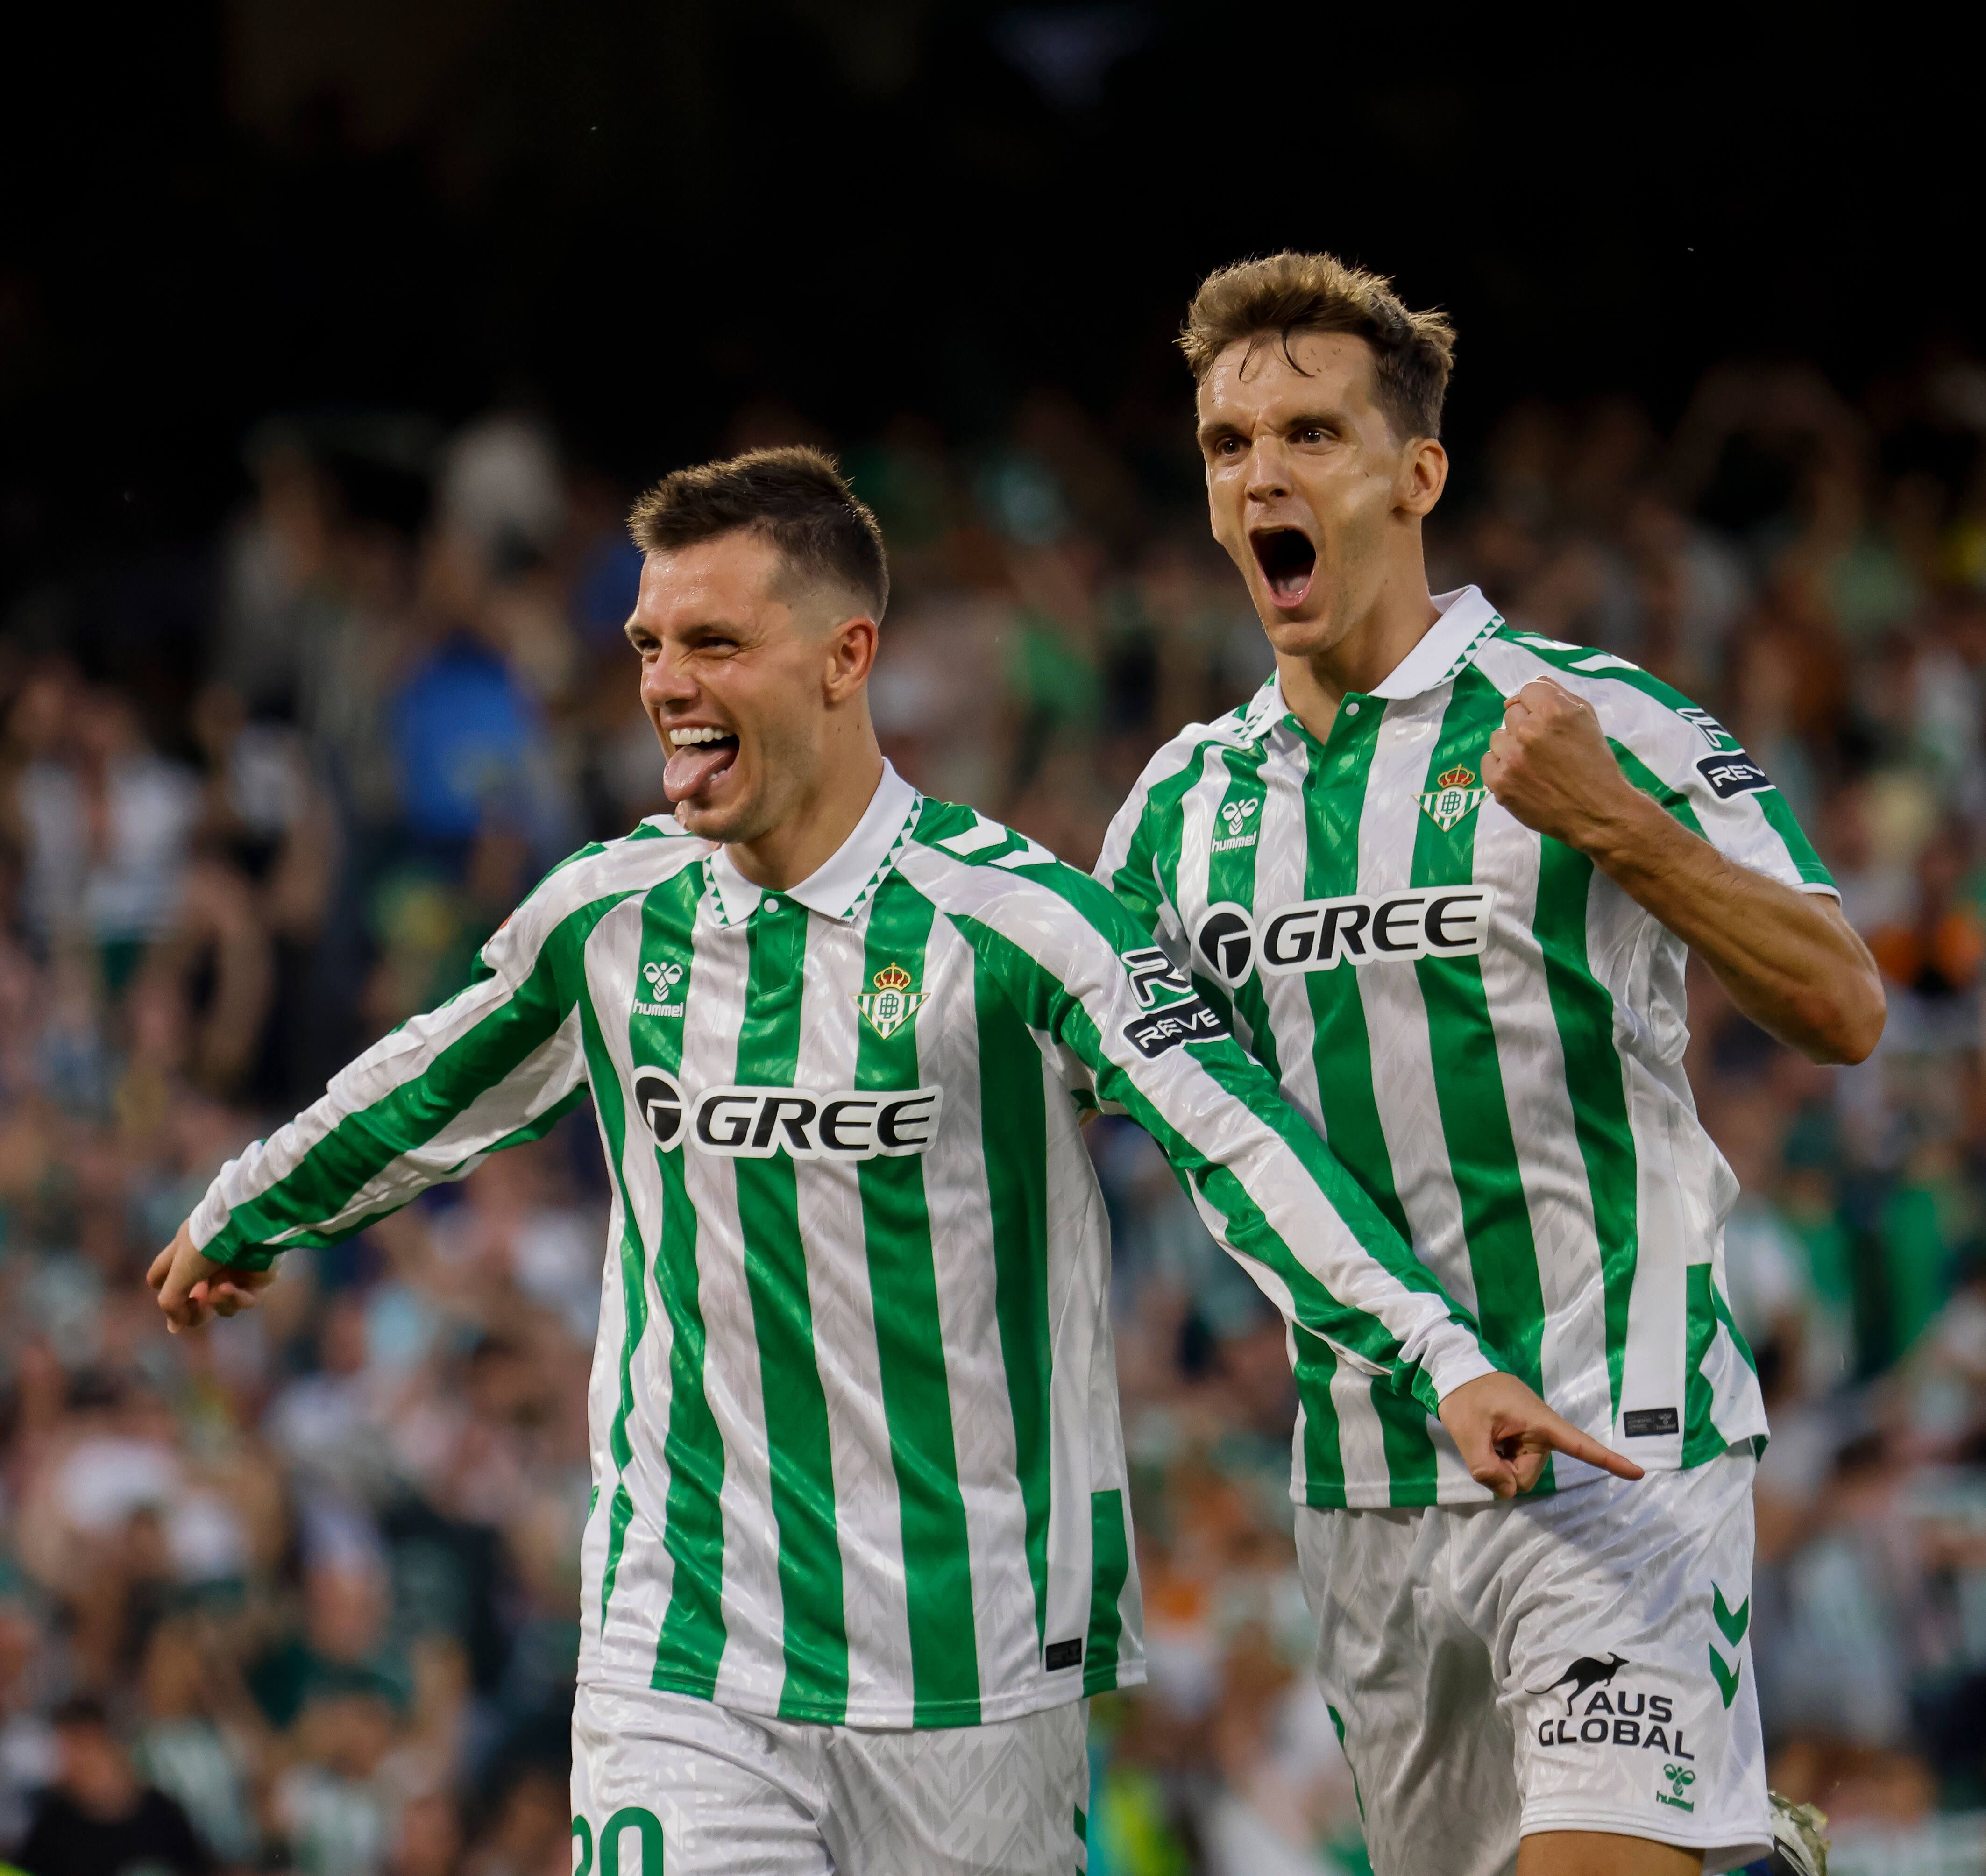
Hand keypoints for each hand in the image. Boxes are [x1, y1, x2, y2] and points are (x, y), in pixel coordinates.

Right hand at [148, 1220, 274, 1333]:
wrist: (247, 1227)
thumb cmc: (207, 1245)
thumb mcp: (178, 1273)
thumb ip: (171, 1301)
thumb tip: (174, 1326)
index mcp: (186, 1253)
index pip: (164, 1275)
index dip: (165, 1293)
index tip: (172, 1305)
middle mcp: (211, 1262)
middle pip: (197, 1299)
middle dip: (195, 1309)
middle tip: (197, 1306)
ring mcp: (236, 1270)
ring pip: (222, 1304)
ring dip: (217, 1302)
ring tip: (215, 1291)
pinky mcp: (259, 1277)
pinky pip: (246, 1300)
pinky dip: (236, 1298)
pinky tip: (230, 1288)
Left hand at [1437, 1371, 1643, 1498]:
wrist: (1459, 1375)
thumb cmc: (1466, 1397)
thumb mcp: (1467, 1431)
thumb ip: (1484, 1467)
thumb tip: (1508, 1491)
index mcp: (1540, 1423)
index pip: (1580, 1445)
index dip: (1608, 1461)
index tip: (1638, 1473)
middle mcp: (1543, 1434)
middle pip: (1527, 1477)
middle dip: (1503, 1472)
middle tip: (1483, 1444)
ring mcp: (1534, 1440)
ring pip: (1518, 1476)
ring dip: (1499, 1466)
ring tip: (1485, 1437)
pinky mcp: (1525, 1444)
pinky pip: (1514, 1467)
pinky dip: (1499, 1462)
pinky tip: (1489, 1443)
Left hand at [1480, 678, 1649, 854]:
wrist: (1597, 812)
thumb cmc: (1595, 764)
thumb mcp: (1587, 719)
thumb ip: (1558, 694)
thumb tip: (1527, 688)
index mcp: (1554, 711)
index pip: (1528, 690)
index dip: (1537, 705)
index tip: (1547, 722)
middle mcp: (1529, 731)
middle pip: (1511, 713)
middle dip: (1526, 726)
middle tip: (1544, 747)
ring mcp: (1511, 758)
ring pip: (1497, 736)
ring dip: (1512, 746)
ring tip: (1534, 763)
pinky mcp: (1499, 782)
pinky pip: (1488, 760)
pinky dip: (1501, 766)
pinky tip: (1521, 776)